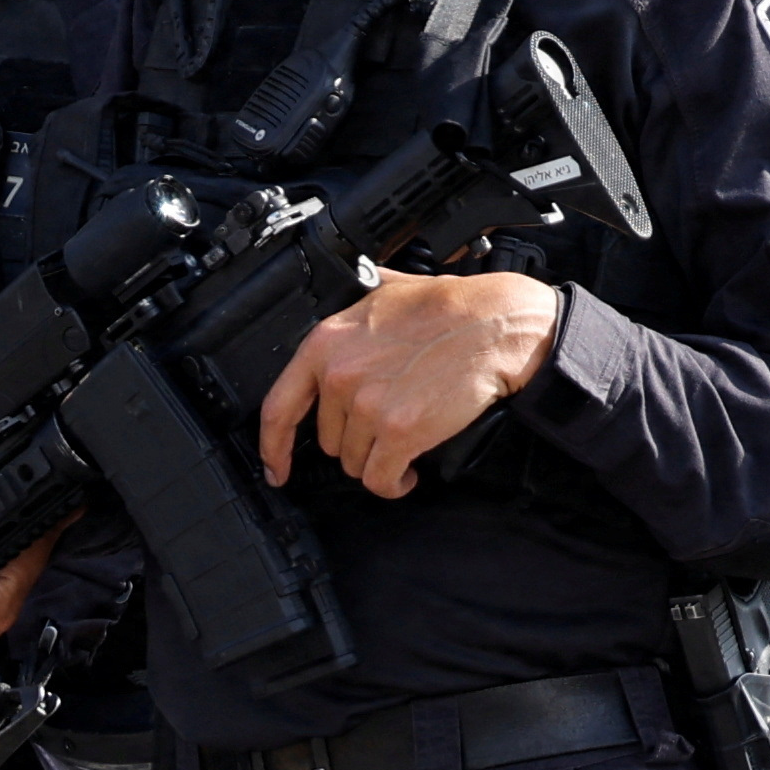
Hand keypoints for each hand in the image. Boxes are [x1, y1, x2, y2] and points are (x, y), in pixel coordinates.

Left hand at [257, 266, 565, 499]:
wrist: (496, 324)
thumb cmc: (451, 307)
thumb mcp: (387, 290)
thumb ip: (358, 304)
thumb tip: (350, 285)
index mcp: (327, 343)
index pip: (279, 407)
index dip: (274, 446)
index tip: (277, 467)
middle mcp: (340, 375)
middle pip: (330, 440)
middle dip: (358, 441)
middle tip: (389, 427)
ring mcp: (368, 405)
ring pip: (355, 462)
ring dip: (380, 461)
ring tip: (406, 444)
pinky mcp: (400, 431)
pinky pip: (381, 479)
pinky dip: (395, 483)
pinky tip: (409, 474)